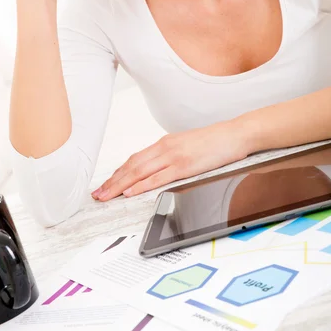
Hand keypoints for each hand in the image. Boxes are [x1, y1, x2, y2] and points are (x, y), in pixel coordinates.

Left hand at [91, 119, 249, 200]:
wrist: (234, 134)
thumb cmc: (214, 142)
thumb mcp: (186, 146)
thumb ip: (170, 156)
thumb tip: (157, 170)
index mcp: (164, 144)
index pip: (134, 160)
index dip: (117, 173)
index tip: (106, 184)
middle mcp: (165, 148)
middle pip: (131, 166)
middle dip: (112, 182)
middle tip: (97, 194)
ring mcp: (174, 156)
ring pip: (140, 172)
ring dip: (120, 185)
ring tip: (106, 196)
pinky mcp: (185, 165)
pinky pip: (158, 177)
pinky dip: (142, 185)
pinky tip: (131, 192)